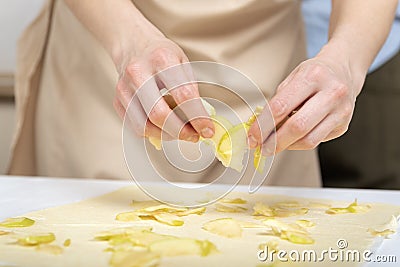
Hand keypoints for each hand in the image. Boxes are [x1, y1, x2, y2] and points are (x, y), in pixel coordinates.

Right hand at [113, 37, 214, 141]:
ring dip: (167, 135)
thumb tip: (201, 121)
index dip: (198, 117)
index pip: (183, 95)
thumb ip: (191, 90)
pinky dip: (154, 133)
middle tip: (194, 135)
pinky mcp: (117, 100)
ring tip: (180, 132)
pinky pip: (136, 127)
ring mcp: (124, 87)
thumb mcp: (183, 63)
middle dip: (180, 131)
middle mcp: (139, 72)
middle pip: (159, 114)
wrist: (133, 44)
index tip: (207, 130)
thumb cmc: (161, 55)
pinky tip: (164, 128)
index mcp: (162, 59)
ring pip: (145, 125)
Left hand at [248, 54, 363, 154]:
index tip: (252, 136)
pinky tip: (290, 140)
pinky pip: (316, 141)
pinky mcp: (343, 125)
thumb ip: (277, 101)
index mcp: (313, 76)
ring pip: (308, 140)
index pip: (281, 107)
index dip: (263, 126)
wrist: (343, 71)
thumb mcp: (293, 77)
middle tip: (262, 147)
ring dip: (286, 146)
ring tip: (274, 145)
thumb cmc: (314, 74)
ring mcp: (341, 111)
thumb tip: (260, 128)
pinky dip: (298, 144)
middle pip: (297, 127)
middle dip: (274, 141)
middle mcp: (331, 93)